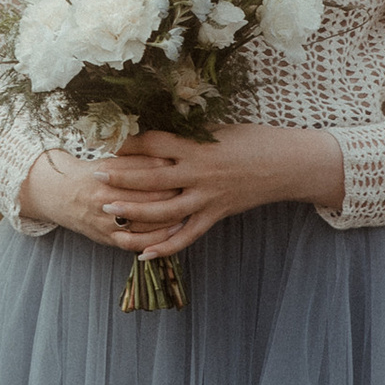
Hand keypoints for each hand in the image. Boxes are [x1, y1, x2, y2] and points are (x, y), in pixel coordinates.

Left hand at [20, 124, 343, 256]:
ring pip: (164, 210)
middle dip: (122, 177)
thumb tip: (160, 132)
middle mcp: (200, 173)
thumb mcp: (219, 130)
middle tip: (96, 176)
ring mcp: (207, 197)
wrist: (287, 164)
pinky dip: (165, 246)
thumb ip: (190, 136)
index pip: (156, 142)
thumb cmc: (254, 140)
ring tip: (108, 211)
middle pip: (152, 176)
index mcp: (199, 146)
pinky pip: (187, 235)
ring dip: (134, 212)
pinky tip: (144, 254)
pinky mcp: (216, 215)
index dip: (131, 143)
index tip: (110, 142)